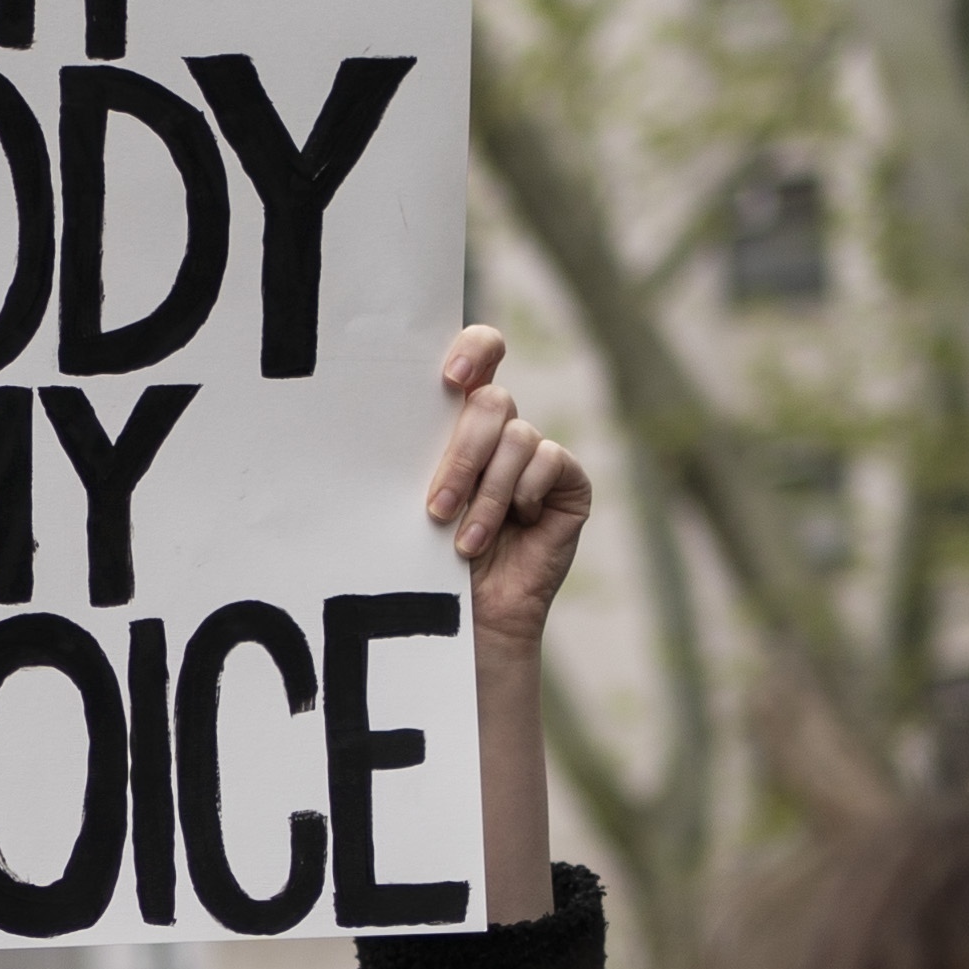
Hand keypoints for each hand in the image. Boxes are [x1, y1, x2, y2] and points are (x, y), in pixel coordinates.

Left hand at [427, 327, 593, 649]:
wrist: (472, 619)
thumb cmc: (433, 559)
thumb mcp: (419, 498)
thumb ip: (423, 453)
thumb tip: (399, 411)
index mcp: (461, 420)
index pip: (480, 353)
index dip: (474, 349)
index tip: (449, 379)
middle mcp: (503, 431)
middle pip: (493, 400)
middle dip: (463, 454)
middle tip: (438, 505)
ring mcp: (539, 456)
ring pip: (518, 436)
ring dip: (487, 492)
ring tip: (465, 540)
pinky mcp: (569, 483)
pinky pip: (551, 460)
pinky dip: (525, 491)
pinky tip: (515, 524)